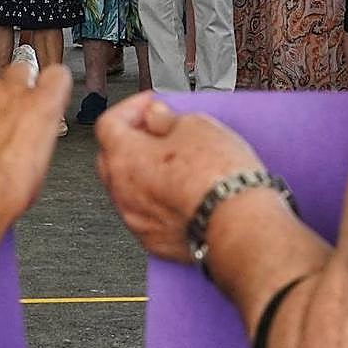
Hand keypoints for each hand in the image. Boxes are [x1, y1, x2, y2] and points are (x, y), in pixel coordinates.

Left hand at [0, 64, 71, 240]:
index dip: (46, 85)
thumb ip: (39, 125)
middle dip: (11, 93)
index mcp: (43, 103)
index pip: (56, 74)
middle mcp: (12, 88)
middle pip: (17, 73)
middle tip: (2, 120)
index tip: (39, 93)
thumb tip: (32, 122)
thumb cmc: (7, 188)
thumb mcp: (42, 156)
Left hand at [96, 93, 265, 262]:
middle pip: (113, 157)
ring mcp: (136, 220)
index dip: (131, 108)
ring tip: (176, 163)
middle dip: (134, 140)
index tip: (151, 105)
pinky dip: (159, 201)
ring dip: (145, 173)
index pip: (109, 123)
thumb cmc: (217, 177)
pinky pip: (147, 214)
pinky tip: (182, 192)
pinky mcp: (155, 241)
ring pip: (129, 189)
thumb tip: (157, 116)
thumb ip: (166, 117)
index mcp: (124, 156)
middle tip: (160, 130)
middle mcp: (122, 191)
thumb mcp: (196, 125)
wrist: (237, 224)